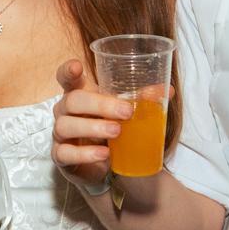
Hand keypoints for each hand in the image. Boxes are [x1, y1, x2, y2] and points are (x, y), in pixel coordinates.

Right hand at [52, 59, 132, 187]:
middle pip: (72, 100)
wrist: (100, 163)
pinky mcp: (61, 156)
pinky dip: (85, 154)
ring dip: (93, 128)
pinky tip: (104, 154)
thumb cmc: (107, 127)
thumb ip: (141, 99)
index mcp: (78, 93)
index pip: (65, 77)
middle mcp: (64, 111)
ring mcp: (60, 134)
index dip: (68, 71)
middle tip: (126, 112)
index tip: (77, 66)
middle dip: (99, 105)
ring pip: (66, 126)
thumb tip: (168, 90)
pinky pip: (66, 153)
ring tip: (117, 132)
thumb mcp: (122, 111)